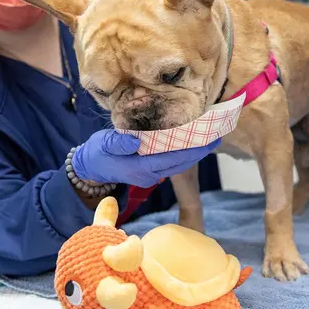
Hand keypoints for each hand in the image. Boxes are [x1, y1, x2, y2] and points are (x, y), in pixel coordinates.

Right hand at [72, 130, 220, 187]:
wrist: (91, 168)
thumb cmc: (97, 153)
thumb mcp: (102, 145)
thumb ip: (117, 143)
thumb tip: (135, 142)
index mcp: (140, 168)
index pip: (172, 159)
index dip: (191, 149)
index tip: (207, 138)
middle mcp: (150, 174)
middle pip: (181, 163)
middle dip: (200, 150)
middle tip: (218, 134)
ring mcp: (152, 174)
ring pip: (179, 164)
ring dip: (195, 151)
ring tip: (211, 137)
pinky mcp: (152, 170)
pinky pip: (172, 162)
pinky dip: (185, 152)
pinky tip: (194, 141)